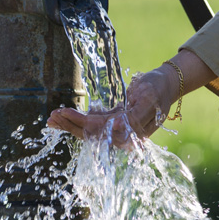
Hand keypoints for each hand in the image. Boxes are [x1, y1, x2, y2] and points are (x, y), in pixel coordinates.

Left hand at [46, 65, 177, 145]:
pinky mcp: (114, 123)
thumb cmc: (158, 88)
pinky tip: (62, 118)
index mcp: (133, 131)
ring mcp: (118, 130)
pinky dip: (77, 121)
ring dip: (70, 125)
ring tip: (52, 118)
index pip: (100, 129)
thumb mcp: (148, 98)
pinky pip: (93, 125)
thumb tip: (116, 128)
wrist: (166, 84)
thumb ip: (133, 116)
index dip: (81, 123)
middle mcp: (124, 135)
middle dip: (70, 125)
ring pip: (89, 132)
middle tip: (52, 116)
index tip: (64, 113)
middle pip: (92, 134)